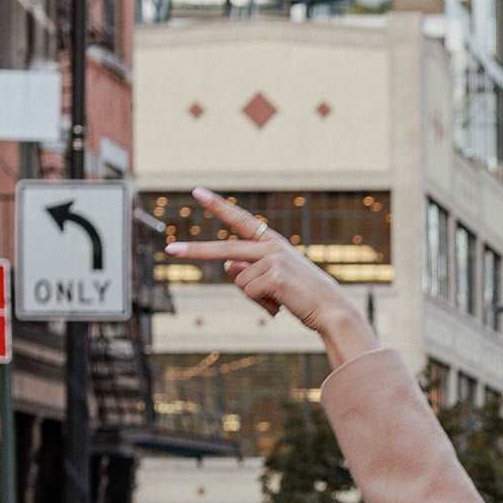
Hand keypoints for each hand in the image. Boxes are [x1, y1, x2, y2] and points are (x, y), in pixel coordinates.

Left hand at [163, 189, 378, 363]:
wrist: (332, 310)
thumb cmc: (304, 298)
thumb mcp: (274, 282)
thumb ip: (248, 271)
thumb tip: (227, 266)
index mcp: (273, 243)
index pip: (241, 219)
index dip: (218, 205)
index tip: (196, 192)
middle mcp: (272, 246)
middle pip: (225, 248)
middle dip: (196, 252)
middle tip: (169, 250)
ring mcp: (273, 259)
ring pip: (240, 282)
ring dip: (256, 298)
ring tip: (281, 301)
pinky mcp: (274, 275)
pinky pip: (249, 292)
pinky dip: (262, 304)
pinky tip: (283, 304)